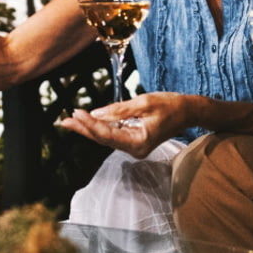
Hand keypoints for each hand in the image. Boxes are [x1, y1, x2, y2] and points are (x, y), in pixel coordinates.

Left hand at [56, 92, 189, 157]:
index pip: (107, 134)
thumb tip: (96, 113)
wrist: (188, 112)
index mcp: (139, 142)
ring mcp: (134, 147)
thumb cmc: (170, 105)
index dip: (90, 124)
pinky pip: (112, 135)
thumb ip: (119, 110)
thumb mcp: (144, 102)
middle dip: (83, 129)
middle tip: (64, 121)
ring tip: (70, 120)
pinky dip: (99, 127)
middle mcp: (135, 149)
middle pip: (103, 139)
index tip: (76, 112)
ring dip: (88, 128)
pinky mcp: (133, 141)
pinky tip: (86, 122)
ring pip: (106, 138)